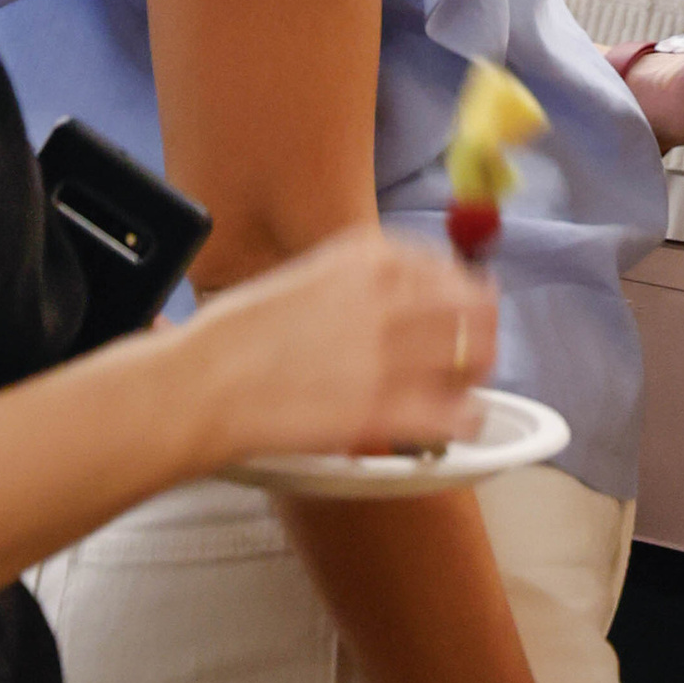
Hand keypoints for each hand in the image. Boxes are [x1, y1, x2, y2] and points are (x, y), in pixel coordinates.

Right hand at [181, 231, 494, 460]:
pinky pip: (460, 415)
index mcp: (371, 257)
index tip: (457, 313)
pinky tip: (450, 425)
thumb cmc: (239, 337)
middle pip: (478, 309)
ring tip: (460, 391)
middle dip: (480, 333)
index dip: (460, 294)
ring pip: (480, 358)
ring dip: (476, 375)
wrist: (202, 384)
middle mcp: (391, 296)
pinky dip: (464, 421)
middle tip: (470, 355)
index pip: (450, 267)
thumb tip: (407, 299)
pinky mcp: (385, 408)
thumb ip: (363, 284)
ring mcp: (392, 352)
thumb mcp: (308, 278)